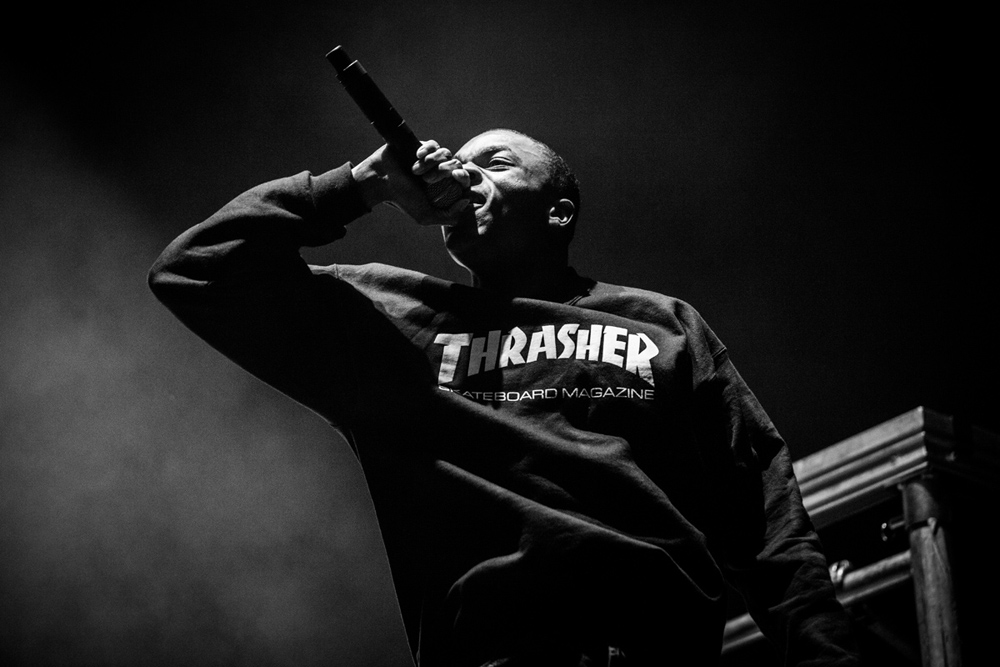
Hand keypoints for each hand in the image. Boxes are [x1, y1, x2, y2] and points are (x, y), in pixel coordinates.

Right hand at [352, 140, 470, 225]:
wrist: (380, 180)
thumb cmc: (402, 200)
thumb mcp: (425, 216)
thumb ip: (448, 216)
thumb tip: (466, 201)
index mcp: (445, 188)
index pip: (465, 180)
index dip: (464, 177)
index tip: (455, 177)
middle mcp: (440, 173)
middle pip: (457, 164)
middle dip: (443, 171)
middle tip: (426, 180)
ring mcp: (432, 159)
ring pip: (445, 153)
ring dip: (432, 161)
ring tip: (415, 171)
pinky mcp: (422, 146)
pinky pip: (434, 144)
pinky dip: (427, 149)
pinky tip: (416, 156)